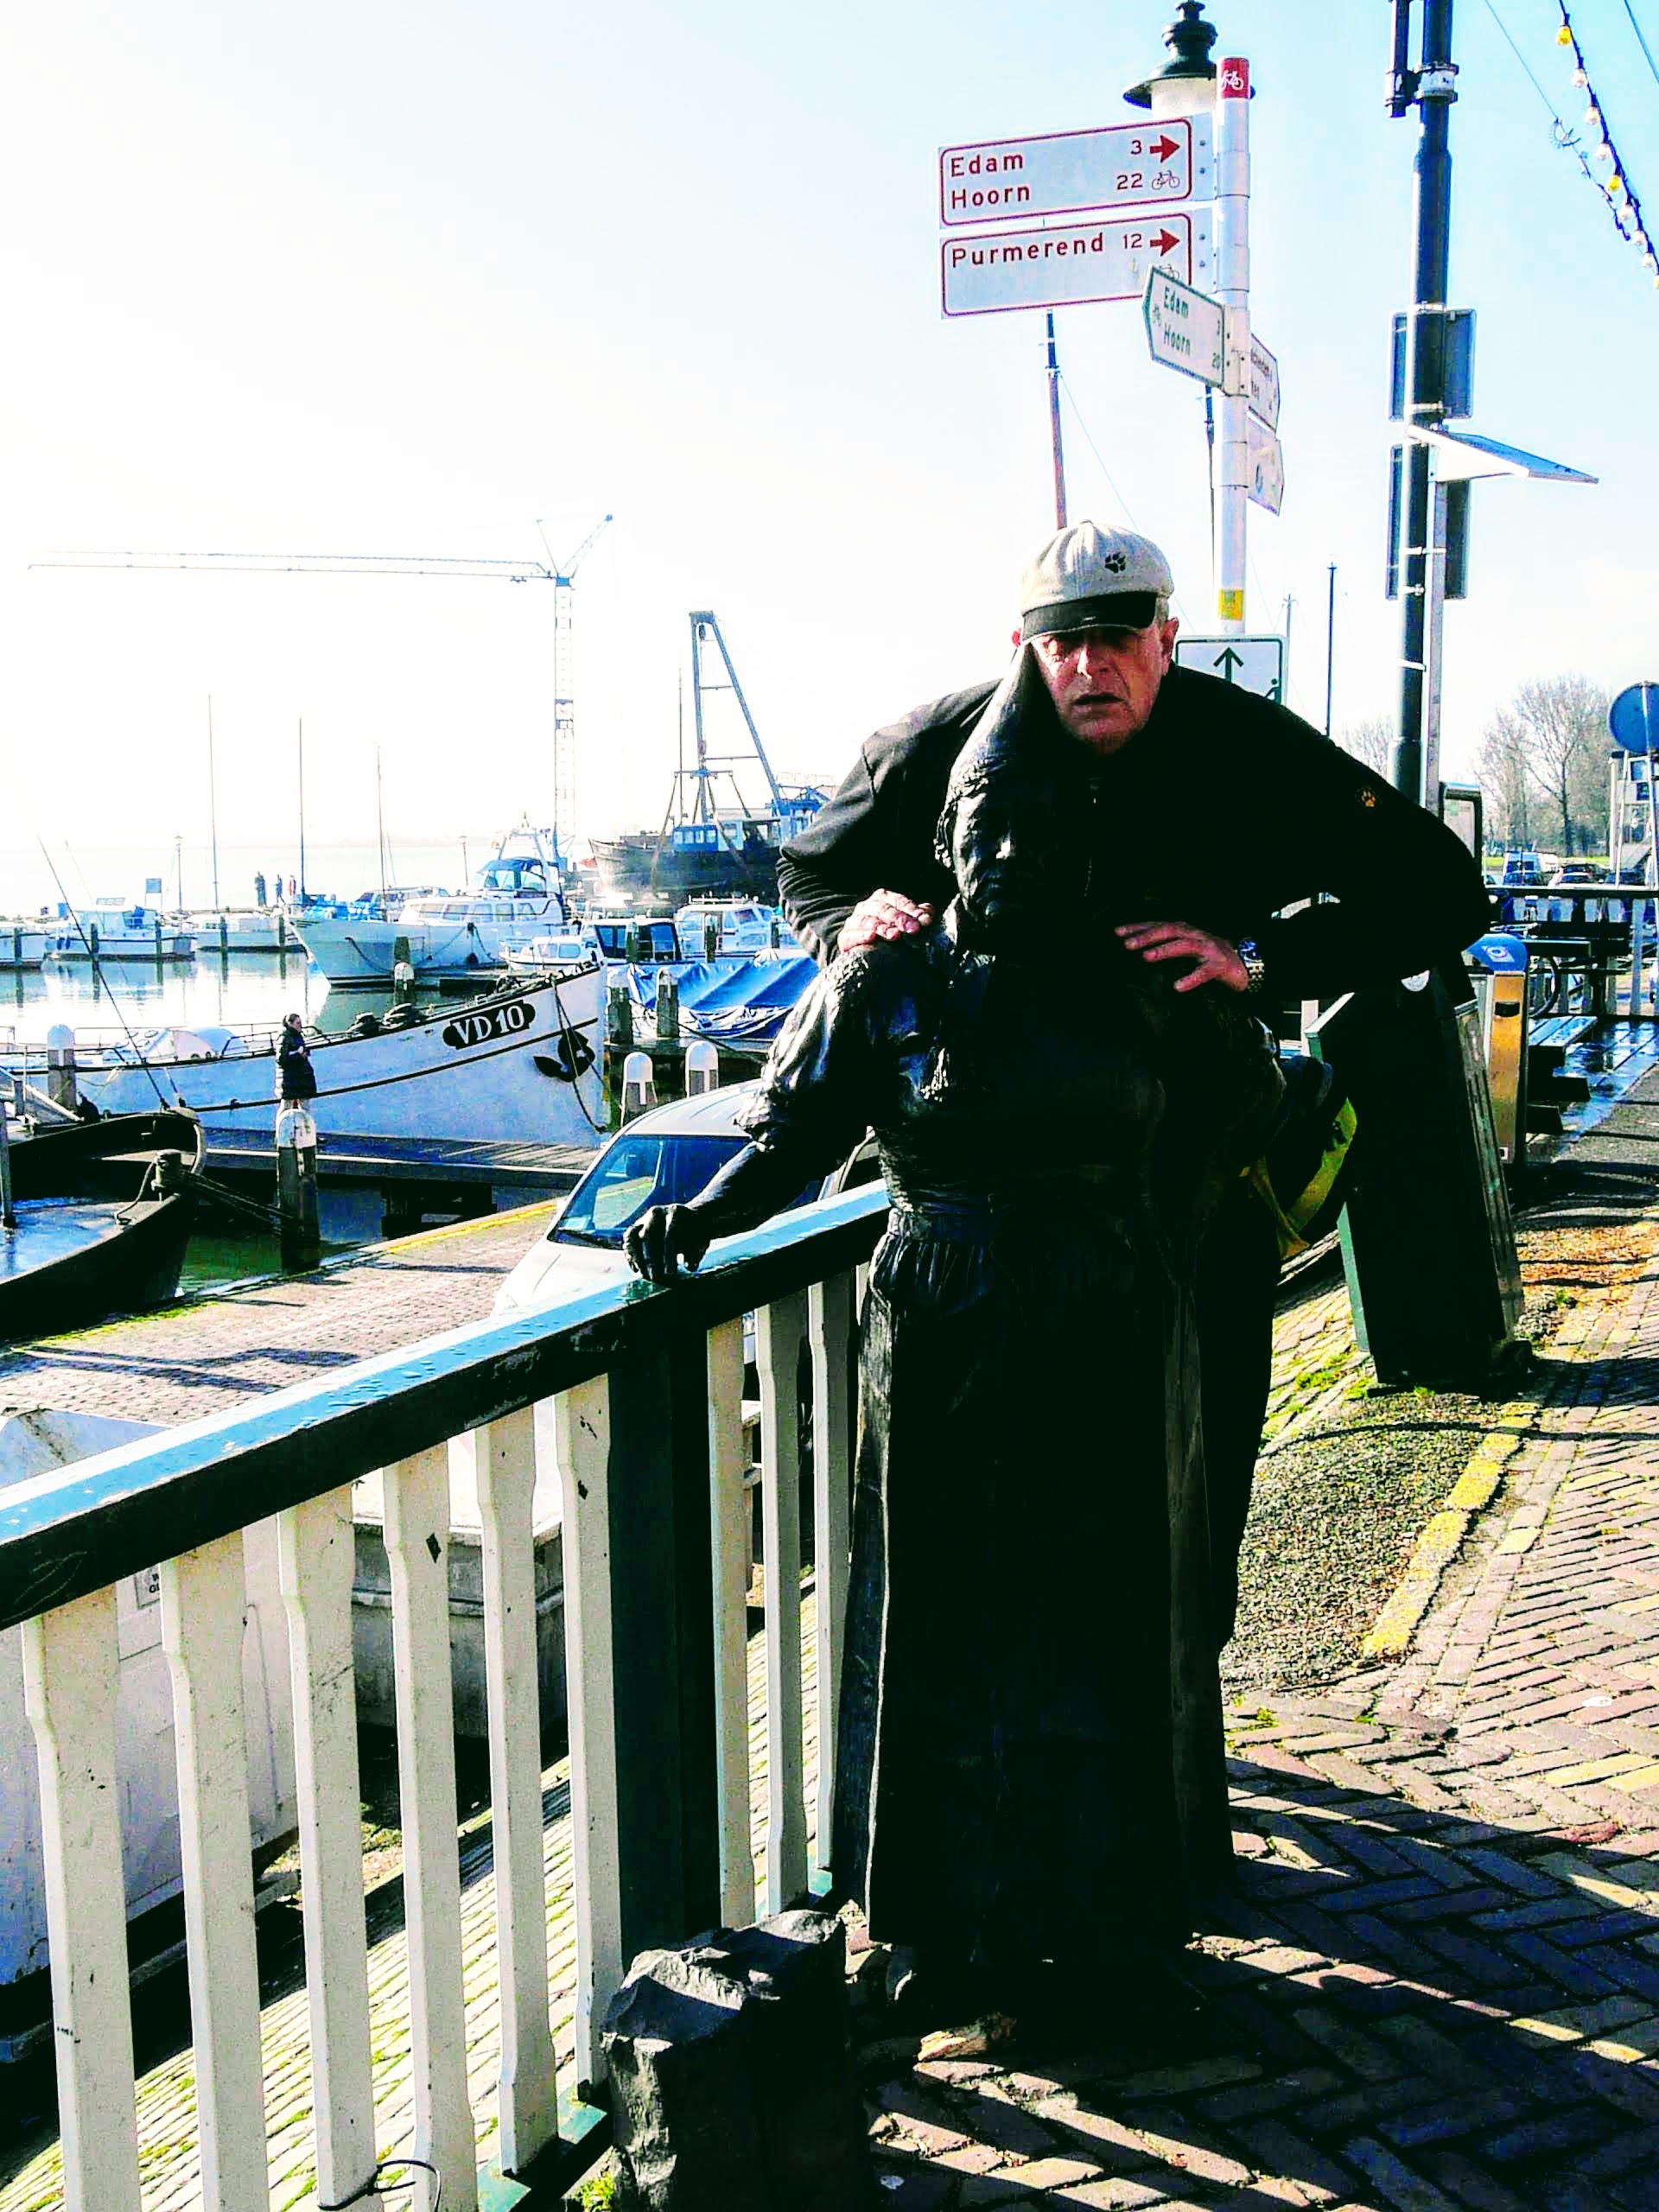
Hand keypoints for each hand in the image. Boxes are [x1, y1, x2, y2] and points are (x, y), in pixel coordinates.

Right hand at [624, 1204, 711, 1283]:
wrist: (687, 1220)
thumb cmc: (695, 1233)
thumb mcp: (701, 1241)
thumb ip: (697, 1253)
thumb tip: (689, 1266)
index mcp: (676, 1213)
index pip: (670, 1234)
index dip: (669, 1256)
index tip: (670, 1274)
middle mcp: (656, 1213)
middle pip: (649, 1236)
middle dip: (651, 1259)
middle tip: (655, 1278)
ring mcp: (644, 1219)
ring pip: (633, 1237)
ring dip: (636, 1258)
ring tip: (644, 1275)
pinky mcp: (636, 1227)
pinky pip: (628, 1241)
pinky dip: (630, 1255)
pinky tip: (637, 1270)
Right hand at [838, 888, 934, 954]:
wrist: (864, 952)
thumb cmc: (889, 935)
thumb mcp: (905, 925)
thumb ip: (917, 917)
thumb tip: (928, 912)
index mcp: (882, 900)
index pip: (897, 900)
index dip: (911, 909)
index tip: (924, 920)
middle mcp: (866, 907)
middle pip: (883, 909)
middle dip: (900, 919)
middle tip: (914, 929)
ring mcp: (854, 921)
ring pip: (867, 920)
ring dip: (882, 927)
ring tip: (895, 935)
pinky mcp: (845, 938)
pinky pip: (851, 935)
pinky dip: (861, 935)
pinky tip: (871, 938)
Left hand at [1116, 919, 1248, 993]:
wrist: (1245, 964)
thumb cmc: (1211, 956)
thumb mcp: (1187, 947)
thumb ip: (1168, 945)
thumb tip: (1140, 950)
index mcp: (1186, 931)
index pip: (1159, 925)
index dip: (1139, 927)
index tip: (1118, 932)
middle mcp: (1196, 935)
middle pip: (1169, 930)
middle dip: (1147, 936)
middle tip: (1127, 944)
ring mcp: (1208, 949)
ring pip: (1185, 945)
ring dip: (1165, 950)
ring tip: (1146, 957)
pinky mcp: (1220, 966)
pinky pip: (1204, 972)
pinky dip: (1191, 979)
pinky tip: (1178, 987)